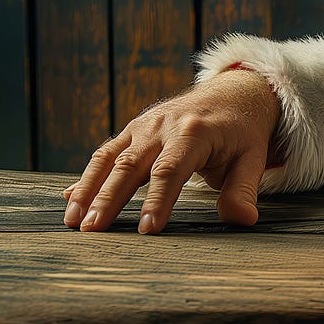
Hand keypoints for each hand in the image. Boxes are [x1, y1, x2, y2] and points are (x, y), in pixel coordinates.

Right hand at [62, 69, 279, 233]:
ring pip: (109, 159)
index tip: (148, 229)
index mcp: (194, 132)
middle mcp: (162, 126)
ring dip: (88, 189)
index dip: (158, 200)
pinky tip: (70, 200)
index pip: (170, 171)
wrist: (231, 94)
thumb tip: (243, 220)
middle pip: (130, 166)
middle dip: (109, 199)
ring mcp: (143, 126)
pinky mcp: (132, 131)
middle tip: (92, 230)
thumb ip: (243, 190)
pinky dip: (87, 177)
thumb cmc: (241, 132)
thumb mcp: (252, 159)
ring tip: (73, 221)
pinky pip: (106, 153)